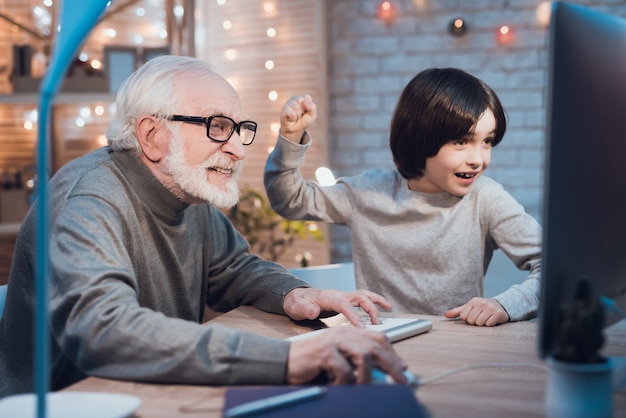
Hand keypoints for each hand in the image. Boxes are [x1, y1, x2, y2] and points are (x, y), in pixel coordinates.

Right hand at [280, 94, 316, 142]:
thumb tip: (304, 102)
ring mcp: (287, 105)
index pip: (307, 98)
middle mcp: (292, 99)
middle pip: (301, 100)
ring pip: (296, 107)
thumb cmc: (304, 121)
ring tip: (296, 117)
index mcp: (300, 98)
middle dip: (302, 110)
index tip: (305, 112)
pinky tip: (291, 119)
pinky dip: (293, 118)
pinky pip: (291, 113)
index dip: (308, 107)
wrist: (296, 131)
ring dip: (298, 115)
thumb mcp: (312, 115)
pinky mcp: (283, 112)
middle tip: (300, 115)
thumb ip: (312, 107)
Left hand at [283, 287, 392, 325]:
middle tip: (376, 324)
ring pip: (363, 294)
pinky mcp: (345, 299)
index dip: (354, 316)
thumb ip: (304, 309)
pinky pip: (362, 298)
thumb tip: (313, 312)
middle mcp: (339, 294)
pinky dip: (374, 301)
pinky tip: (383, 307)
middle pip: (359, 297)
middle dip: (370, 309)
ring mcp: (343, 295)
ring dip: (376, 301)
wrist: (295, 296)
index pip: (344, 305)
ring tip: (389, 309)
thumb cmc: (296, 303)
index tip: (361, 328)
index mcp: (328, 297)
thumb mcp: (295, 307)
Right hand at [287, 326, 407, 384]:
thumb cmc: (312, 364)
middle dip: (391, 365)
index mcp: (348, 332)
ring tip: (364, 389)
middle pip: (375, 346)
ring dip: (367, 377)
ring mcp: (334, 341)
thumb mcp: (339, 361)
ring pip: (364, 357)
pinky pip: (345, 371)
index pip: (377, 338)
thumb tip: (382, 375)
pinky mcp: (324, 352)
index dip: (392, 353)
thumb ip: (356, 363)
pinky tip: (338, 387)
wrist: (284, 361)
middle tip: (400, 381)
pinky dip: (345, 383)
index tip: (402, 367)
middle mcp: (343, 332)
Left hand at [444, 297, 509, 325]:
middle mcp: (482, 303)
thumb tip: (445, 315)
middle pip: (471, 320)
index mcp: (473, 301)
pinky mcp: (498, 313)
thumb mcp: (469, 308)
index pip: (464, 316)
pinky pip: (489, 324)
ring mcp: (490, 307)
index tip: (473, 315)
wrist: (499, 306)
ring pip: (480, 323)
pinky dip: (489, 324)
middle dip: (475, 322)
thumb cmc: (480, 309)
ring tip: (486, 318)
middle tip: (480, 317)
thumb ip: (457, 312)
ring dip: (482, 324)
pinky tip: (492, 319)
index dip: (468, 319)